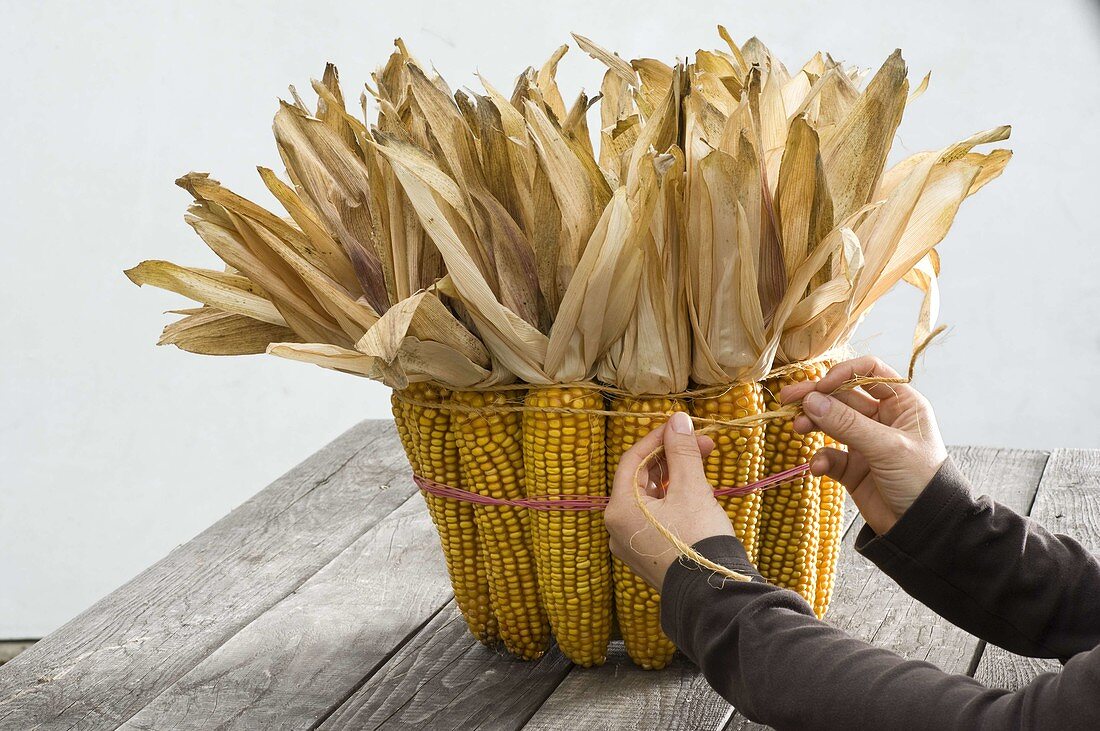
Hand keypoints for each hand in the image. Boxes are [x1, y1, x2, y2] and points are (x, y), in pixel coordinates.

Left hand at [605, 411, 732, 588]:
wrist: (713, 595)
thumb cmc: (698, 539)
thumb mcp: (692, 489)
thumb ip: (682, 451)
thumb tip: (677, 420)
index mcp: (619, 509)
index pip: (633, 460)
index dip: (657, 438)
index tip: (681, 426)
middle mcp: (618, 527)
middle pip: (642, 480)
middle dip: (673, 459)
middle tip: (703, 445)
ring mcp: (632, 544)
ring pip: (651, 499)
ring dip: (676, 479)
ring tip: (705, 471)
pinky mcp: (649, 555)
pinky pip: (656, 518)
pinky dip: (675, 502)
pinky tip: (699, 496)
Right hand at [781, 356, 947, 534]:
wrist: (923, 529)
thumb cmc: (920, 480)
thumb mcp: (887, 447)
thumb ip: (847, 424)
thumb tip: (810, 400)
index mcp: (901, 404)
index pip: (868, 373)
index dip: (843, 374)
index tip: (820, 387)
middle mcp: (882, 418)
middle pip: (842, 396)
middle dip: (816, 398)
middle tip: (788, 400)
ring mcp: (866, 442)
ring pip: (831, 423)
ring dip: (813, 423)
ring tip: (798, 428)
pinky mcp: (853, 467)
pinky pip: (830, 455)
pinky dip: (821, 459)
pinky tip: (819, 468)